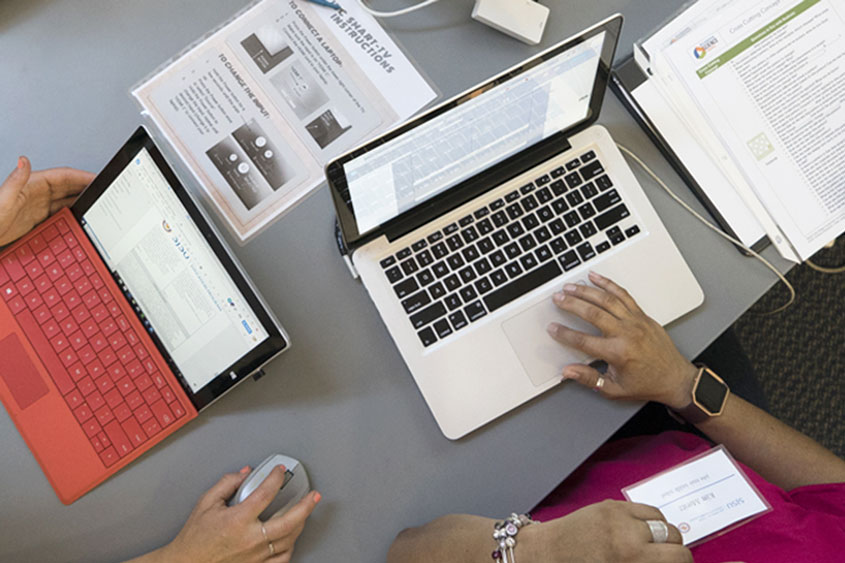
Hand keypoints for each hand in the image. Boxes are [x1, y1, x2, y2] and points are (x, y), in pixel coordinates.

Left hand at [0, 156, 93, 245]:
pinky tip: (81, 217)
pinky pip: (61, 213)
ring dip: (82, 200)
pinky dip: (74, 213)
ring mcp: (39, 206)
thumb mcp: (4, 199)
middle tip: (104, 191)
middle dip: (88, 187)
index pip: (64, 176)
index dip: (83, 176)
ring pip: (67, 200)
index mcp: (32, 184)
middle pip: (69, 187)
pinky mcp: (38, 218)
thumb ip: (15, 180)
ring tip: (97, 203)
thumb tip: (23, 160)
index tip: (98, 177)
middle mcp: (37, 193)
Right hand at [157, 465, 320, 562]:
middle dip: (306, 506)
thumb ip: (227, 483)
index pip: (266, 493)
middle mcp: (250, 539)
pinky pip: (281, 559)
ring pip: (289, 540)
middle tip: (314, 496)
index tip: (280, 471)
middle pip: (289, 521)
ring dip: (300, 525)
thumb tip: (246, 472)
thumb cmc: (195, 538)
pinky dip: (290, 547)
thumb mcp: (206, 503)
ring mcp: (256, 556)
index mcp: (238, 520)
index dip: (276, 478)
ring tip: (304, 514)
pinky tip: (291, 538)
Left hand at [520, 500, 689, 562]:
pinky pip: (645, 510)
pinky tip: (638, 534)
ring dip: (662, 536)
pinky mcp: (610, 505)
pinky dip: (648, 521)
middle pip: (676, 539)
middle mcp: (629, 535)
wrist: (545, 556)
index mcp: (632, 558)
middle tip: (662, 560)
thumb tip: (666, 561)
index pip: (681, 557)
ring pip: (663, 522)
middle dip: (674, 553)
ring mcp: (619, 516)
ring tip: (651, 549)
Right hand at [546, 271, 698, 408]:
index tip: (553, 328)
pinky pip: (623, 295)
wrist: (675, 378)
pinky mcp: (642, 315)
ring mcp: (636, 322)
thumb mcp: (615, 389)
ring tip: (570, 287)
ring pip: (607, 300)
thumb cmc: (647, 384)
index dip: (565, 334)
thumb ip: (589, 379)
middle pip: (593, 313)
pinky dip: (608, 284)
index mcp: (618, 353)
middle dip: (572, 304)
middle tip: (558, 298)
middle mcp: (627, 334)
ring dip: (586, 291)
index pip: (584, 340)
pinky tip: (596, 278)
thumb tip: (569, 371)